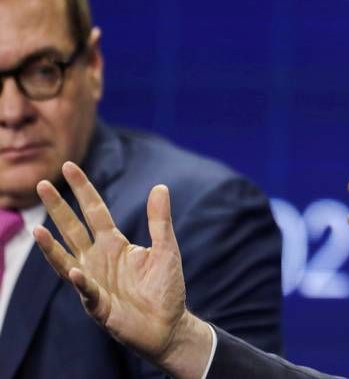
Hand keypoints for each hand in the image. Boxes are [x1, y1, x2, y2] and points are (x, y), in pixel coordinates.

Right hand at [33, 162, 211, 378]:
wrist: (168, 324)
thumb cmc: (165, 287)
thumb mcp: (167, 249)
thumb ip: (160, 220)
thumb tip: (160, 186)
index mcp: (114, 243)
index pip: (94, 210)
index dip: (83, 189)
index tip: (69, 165)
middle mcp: (98, 259)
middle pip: (73, 229)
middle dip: (58, 208)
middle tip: (43, 184)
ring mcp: (94, 281)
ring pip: (66, 261)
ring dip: (51, 248)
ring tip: (38, 230)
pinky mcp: (98, 305)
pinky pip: (87, 292)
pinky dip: (82, 283)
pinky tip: (77, 272)